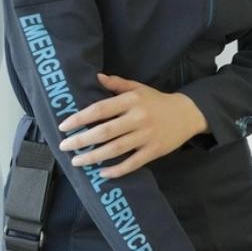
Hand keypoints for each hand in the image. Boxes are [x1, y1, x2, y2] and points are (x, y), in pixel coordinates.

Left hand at [57, 72, 206, 177]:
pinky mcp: (154, 151)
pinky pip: (132, 163)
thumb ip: (117, 84)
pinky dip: (116, 170)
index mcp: (131, 101)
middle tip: (64, 146)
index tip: (64, 126)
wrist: (187, 113)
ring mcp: (146, 136)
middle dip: (82, 140)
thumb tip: (96, 77)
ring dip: (93, 157)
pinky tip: (102, 173)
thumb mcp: (138, 88)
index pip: (100, 109)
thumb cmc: (157, 100)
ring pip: (115, 149)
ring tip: (77, 161)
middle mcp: (138, 118)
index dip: (80, 118)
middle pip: (105, 132)